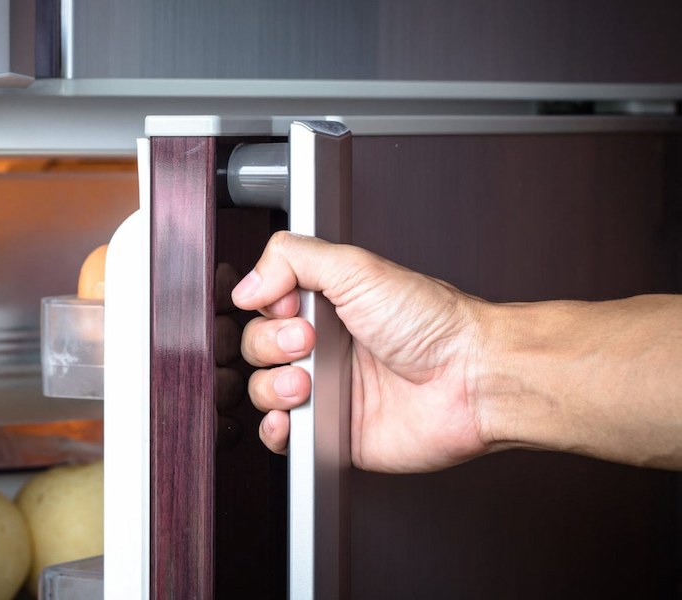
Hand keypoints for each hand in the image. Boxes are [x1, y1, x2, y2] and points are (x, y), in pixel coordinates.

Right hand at [232, 232, 490, 472]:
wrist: (472, 379)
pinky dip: (276, 429)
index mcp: (329, 306)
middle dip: (271, 345)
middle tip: (310, 343)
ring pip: (262, 390)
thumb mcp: (357, 267)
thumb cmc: (434, 324)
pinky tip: (292, 415)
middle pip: (257, 347)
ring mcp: (327, 392)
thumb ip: (293, 258)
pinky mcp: (332, 434)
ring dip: (273, 386)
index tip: (287, 305)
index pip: (266, 305)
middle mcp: (325, 347)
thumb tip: (247, 284)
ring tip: (308, 382)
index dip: (266, 307)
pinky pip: (283, 437)